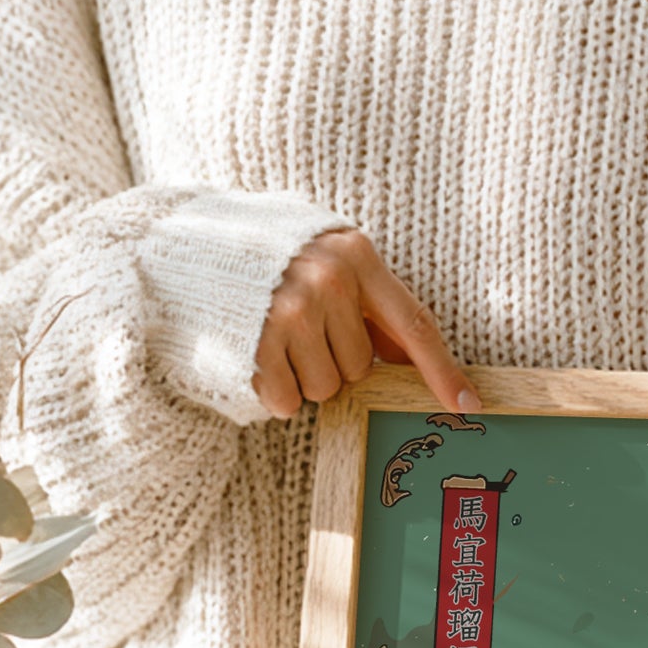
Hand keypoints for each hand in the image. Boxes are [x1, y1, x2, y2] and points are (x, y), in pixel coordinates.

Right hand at [254, 228, 479, 419]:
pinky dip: (274, 392)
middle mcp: (329, 281)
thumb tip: (409, 355)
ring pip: (327, 389)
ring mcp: (291, 312)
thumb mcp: (323, 257)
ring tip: (272, 339)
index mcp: (356, 255)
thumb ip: (367, 301)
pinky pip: (288, 401)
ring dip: (303, 378)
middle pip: (361, 367)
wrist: (178, 242)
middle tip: (297, 331)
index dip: (443, 370)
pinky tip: (255, 356)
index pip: (414, 324)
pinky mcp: (257, 343)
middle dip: (334, 362)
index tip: (470, 404)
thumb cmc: (261, 255)